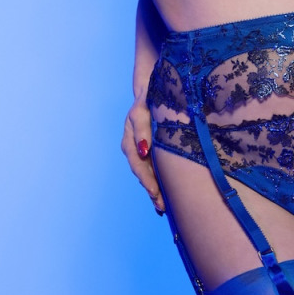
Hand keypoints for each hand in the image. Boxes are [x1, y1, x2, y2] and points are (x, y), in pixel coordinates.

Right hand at [121, 98, 165, 214]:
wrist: (151, 88)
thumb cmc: (147, 98)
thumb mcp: (142, 110)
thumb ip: (142, 128)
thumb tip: (143, 150)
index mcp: (131, 140)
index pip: (139, 164)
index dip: (147, 180)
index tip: (156, 193)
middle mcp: (134, 147)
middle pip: (142, 172)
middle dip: (151, 190)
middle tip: (161, 206)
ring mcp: (140, 148)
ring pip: (146, 172)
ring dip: (153, 188)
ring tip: (162, 205)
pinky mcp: (148, 148)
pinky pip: (151, 167)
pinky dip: (156, 180)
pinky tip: (162, 193)